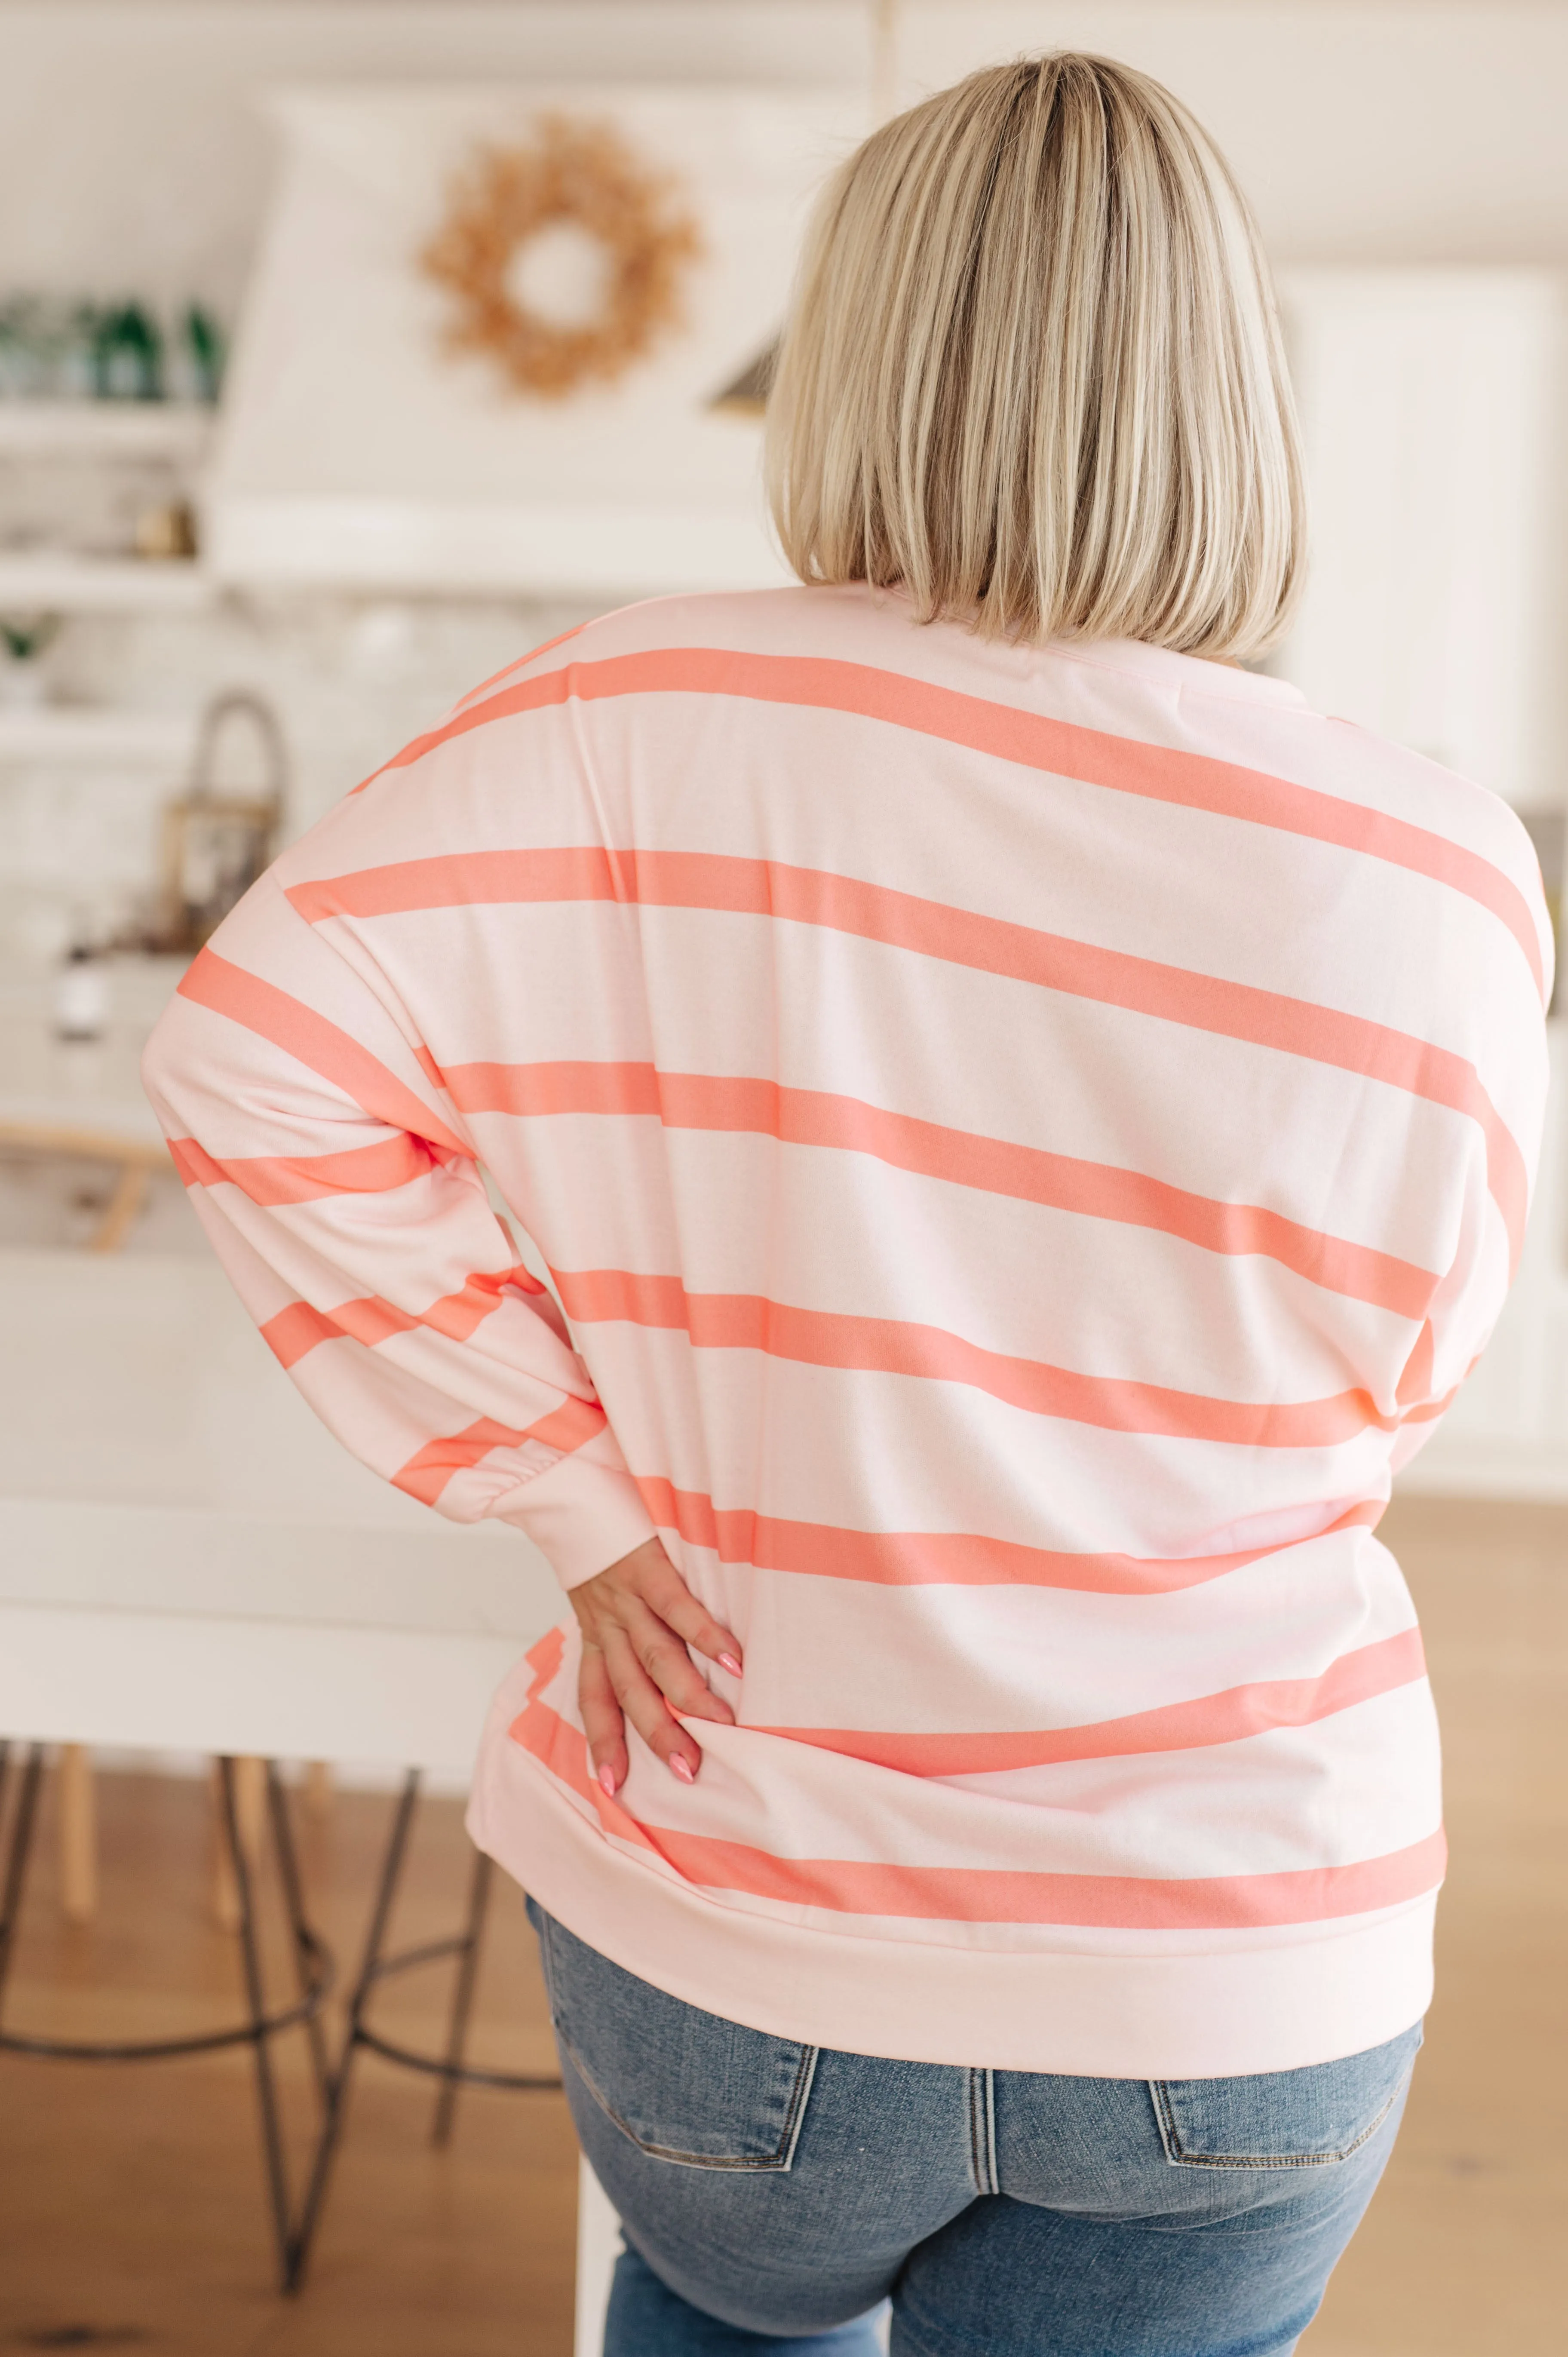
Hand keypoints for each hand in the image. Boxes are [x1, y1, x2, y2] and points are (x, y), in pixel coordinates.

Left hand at [570, 1537, 742, 1794]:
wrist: (572, 1487)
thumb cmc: (601, 1543)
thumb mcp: (601, 1593)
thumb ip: (624, 1629)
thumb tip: (659, 1669)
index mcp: (596, 1634)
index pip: (595, 1699)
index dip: (603, 1742)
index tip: (614, 1788)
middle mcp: (607, 1623)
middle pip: (630, 1691)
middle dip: (658, 1734)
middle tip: (688, 1771)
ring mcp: (625, 1598)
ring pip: (656, 1658)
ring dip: (687, 1695)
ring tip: (721, 1725)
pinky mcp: (645, 1567)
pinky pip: (676, 1608)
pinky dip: (705, 1634)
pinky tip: (733, 1660)